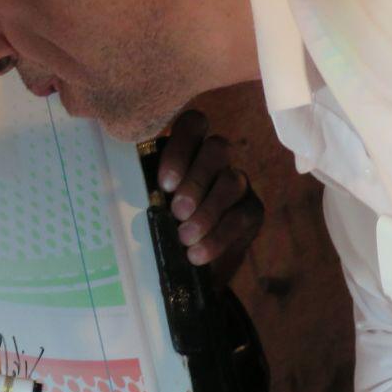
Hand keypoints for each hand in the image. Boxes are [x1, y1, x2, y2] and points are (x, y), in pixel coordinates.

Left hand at [155, 109, 262, 281]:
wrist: (188, 266)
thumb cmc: (161, 226)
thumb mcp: (150, 205)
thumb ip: (148, 194)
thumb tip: (139, 200)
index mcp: (187, 150)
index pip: (192, 125)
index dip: (180, 150)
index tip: (165, 184)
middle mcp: (216, 160)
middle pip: (217, 148)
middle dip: (196, 180)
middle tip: (178, 212)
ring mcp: (237, 182)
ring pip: (231, 182)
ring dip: (207, 211)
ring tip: (185, 237)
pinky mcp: (252, 210)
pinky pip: (241, 216)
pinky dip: (217, 237)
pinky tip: (198, 254)